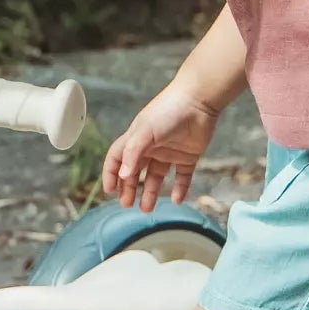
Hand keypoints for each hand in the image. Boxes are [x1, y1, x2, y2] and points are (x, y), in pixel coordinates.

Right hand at [103, 82, 218, 211]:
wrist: (199, 100)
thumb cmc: (168, 110)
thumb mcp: (145, 131)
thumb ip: (133, 153)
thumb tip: (123, 176)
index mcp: (136, 139)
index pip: (117, 158)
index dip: (111, 173)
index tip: (109, 190)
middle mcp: (151, 147)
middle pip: (135, 171)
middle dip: (129, 188)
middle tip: (127, 204)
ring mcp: (169, 152)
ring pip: (156, 177)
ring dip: (150, 193)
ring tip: (146, 209)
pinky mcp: (188, 156)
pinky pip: (182, 177)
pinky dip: (180, 189)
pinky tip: (176, 200)